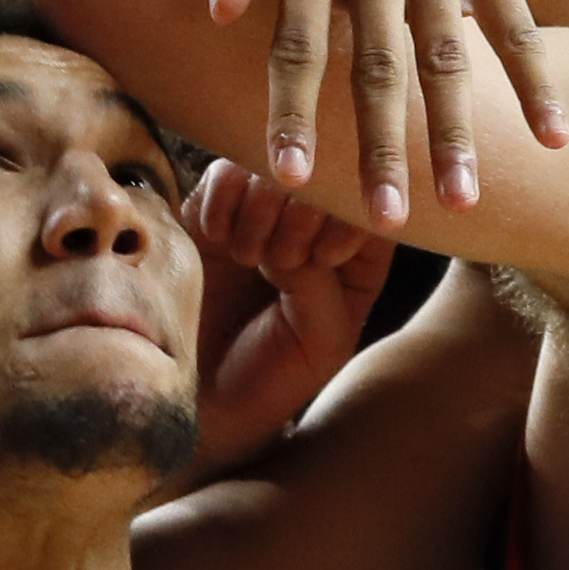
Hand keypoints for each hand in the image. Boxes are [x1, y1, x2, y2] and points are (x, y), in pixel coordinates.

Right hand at [183, 158, 395, 476]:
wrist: (199, 402)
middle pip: (322, 174)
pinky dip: (219, 202)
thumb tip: (296, 224)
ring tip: (244, 256)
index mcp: (356, 259)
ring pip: (271, 167)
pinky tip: (214, 239)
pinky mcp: (212, 212)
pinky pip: (222, 173)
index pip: (369, 202)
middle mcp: (314, 228)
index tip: (317, 261)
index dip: (344, 216)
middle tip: (273, 262)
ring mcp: (261, 216)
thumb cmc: (269, 380)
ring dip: (257, 206)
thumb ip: (325, 283)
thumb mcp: (321, 343)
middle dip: (299, 212)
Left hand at [199, 0, 547, 226]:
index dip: (293, 110)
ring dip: (459, 130)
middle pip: (381, 60)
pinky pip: (517, 21)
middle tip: (387, 217)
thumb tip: (217, 15)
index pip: (299, 38)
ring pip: (453, 52)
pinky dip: (539, 80)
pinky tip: (554, 137)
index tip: (290, 177)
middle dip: (382, 142)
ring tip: (461, 201)